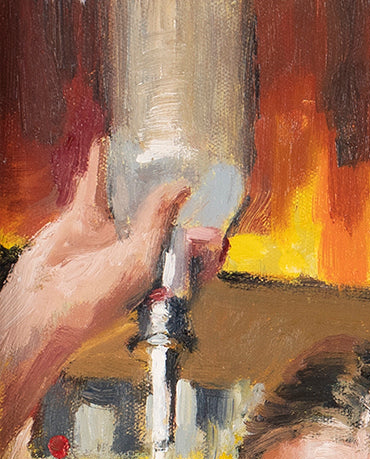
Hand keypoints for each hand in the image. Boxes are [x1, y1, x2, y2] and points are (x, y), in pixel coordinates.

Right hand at [0, 138, 225, 448]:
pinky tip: (106, 145)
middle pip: (164, 225)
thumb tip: (182, 187)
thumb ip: (160, 221)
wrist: (46, 303)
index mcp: (157, 276)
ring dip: (139, 180)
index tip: (224, 230)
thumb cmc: (98, 295)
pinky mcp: (83, 223)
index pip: (191, 260)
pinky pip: (95, 189)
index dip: (208, 247)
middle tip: (196, 174)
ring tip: (155, 152)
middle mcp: (136, 256)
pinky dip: (99, 167)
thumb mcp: (141, 259)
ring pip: (129, 202)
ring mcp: (110, 238)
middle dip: (178, 204)